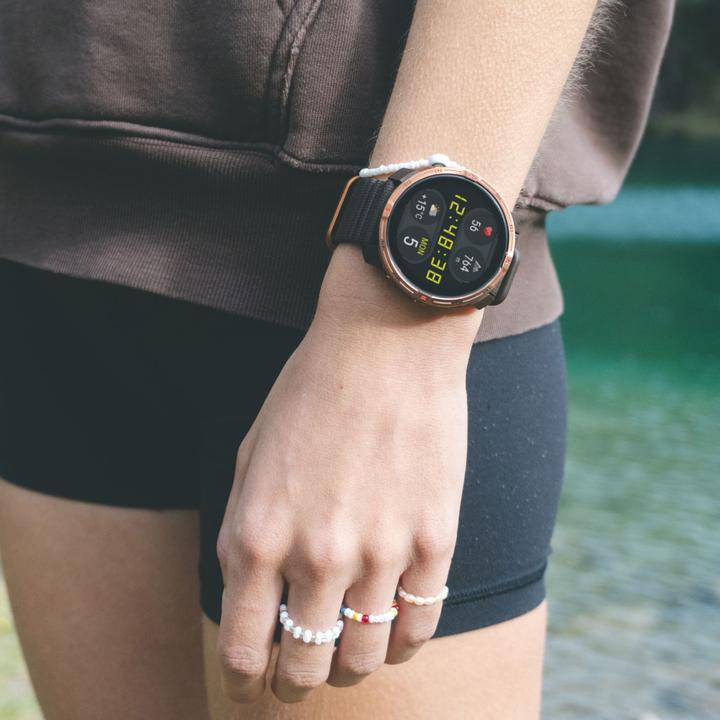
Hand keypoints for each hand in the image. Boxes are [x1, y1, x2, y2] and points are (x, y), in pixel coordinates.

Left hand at [215, 245, 482, 703]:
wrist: (385, 342)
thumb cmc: (309, 394)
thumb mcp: (250, 459)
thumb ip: (244, 535)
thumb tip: (254, 600)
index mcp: (258, 536)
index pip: (245, 651)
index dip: (246, 682)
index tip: (254, 685)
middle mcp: (318, 555)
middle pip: (306, 667)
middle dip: (296, 683)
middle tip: (299, 677)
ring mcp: (382, 551)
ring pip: (365, 657)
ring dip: (350, 667)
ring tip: (347, 653)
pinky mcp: (434, 538)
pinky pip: (420, 624)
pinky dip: (401, 642)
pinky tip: (392, 631)